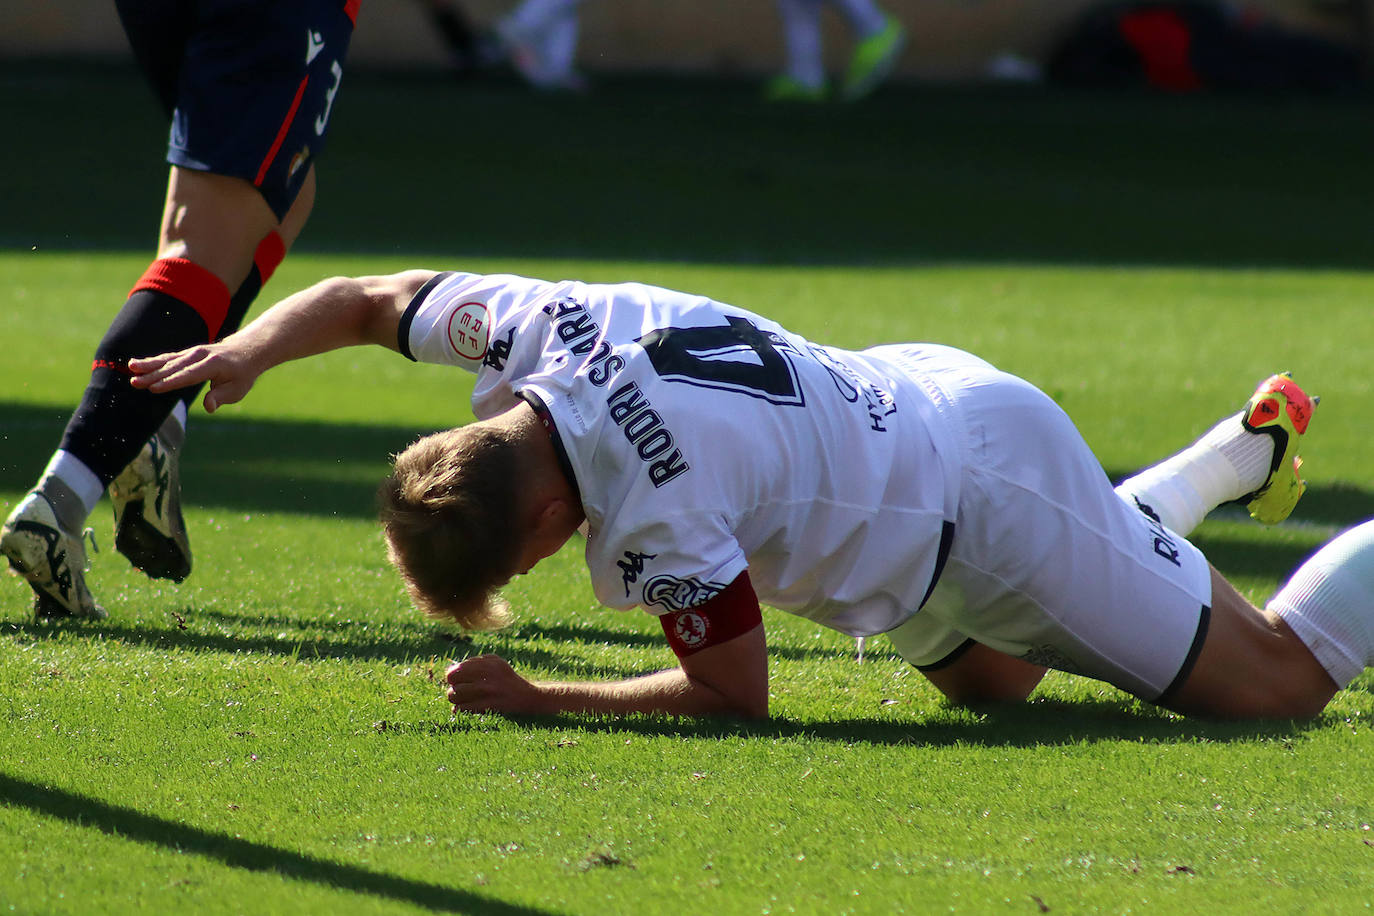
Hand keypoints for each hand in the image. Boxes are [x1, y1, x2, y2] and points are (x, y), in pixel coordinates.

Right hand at [128, 342, 260, 412]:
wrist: (245, 351)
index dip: (170, 382)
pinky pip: (168, 357)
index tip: (154, 388)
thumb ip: (220, 397)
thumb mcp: (237, 389)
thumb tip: (209, 407)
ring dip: (148, 365)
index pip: (188, 376)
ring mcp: (192, 353)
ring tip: (131, 368)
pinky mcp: (186, 353)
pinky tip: (136, 364)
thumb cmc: (241, 374)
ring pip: (167, 360)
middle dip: (153, 375)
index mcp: (212, 365)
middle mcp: (199, 356)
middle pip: (173, 367)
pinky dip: (153, 361)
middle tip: (135, 382)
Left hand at [445, 654, 545, 714]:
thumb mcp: (496, 662)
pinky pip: (463, 708)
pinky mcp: (489, 706)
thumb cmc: (507, 678)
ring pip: (455, 694)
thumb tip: (452, 668)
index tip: (455, 680)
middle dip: (452, 686)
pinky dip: (459, 709)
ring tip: (460, 700)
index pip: (457, 668)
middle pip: (453, 680)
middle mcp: (487, 675)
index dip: (451, 675)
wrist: (528, 696)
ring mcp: (488, 691)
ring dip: (454, 699)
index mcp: (488, 663)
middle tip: (458, 691)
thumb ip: (475, 661)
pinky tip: (464, 708)